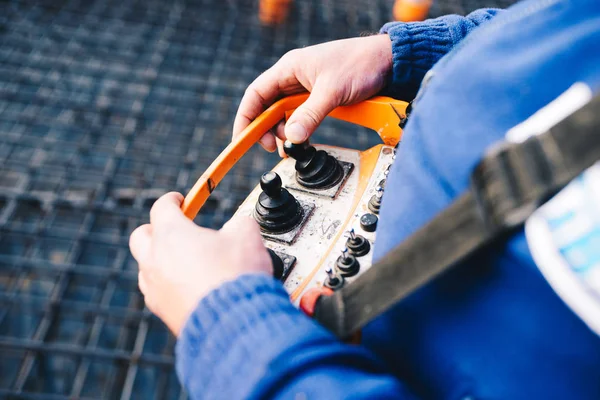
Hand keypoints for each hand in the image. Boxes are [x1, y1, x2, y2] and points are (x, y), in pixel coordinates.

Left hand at [129, 192, 272, 335]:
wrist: (233, 322)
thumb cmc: (236, 276)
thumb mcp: (246, 235)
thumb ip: (237, 223)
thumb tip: (237, 226)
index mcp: (171, 234)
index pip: (161, 207)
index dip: (172, 200)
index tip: (180, 200)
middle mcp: (155, 260)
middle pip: (140, 236)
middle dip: (155, 229)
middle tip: (175, 230)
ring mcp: (155, 288)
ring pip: (146, 267)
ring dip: (160, 260)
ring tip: (185, 262)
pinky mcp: (162, 311)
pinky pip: (157, 292)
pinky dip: (168, 285)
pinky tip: (188, 287)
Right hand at [233, 35, 391, 155]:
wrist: (388, 60)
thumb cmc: (360, 64)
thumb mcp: (332, 92)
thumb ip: (310, 115)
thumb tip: (290, 138)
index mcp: (289, 68)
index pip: (255, 95)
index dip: (245, 118)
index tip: (241, 140)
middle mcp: (293, 77)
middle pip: (267, 106)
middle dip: (265, 129)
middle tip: (273, 147)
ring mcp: (306, 87)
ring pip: (284, 113)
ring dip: (283, 131)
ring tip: (290, 146)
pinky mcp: (319, 97)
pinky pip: (300, 115)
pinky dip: (298, 130)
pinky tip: (302, 141)